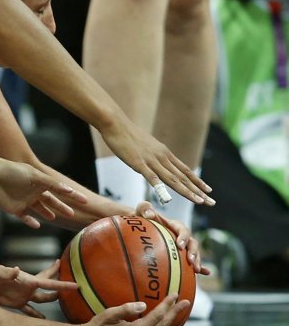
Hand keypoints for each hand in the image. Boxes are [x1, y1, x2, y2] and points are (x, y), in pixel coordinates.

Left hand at [0, 158, 86, 227]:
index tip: (86, 201)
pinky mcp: (14, 209)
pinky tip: (37, 225)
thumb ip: (51, 184)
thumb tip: (69, 190)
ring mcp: (24, 200)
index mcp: (40, 182)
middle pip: (51, 202)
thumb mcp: (33, 175)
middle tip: (73, 214)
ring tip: (55, 217)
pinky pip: (25, 218)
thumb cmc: (12, 170)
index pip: (60, 190)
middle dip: (62, 207)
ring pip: (39, 210)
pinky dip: (31, 222)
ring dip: (47, 213)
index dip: (73, 196)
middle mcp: (33, 192)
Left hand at [0, 259, 76, 318]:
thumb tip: (15, 269)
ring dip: (51, 301)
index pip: (48, 282)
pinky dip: (36, 316)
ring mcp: (23, 295)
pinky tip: (43, 321)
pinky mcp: (16, 303)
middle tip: (75, 285)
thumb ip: (7, 273)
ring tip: (63, 303)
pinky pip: (29, 311)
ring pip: (42, 299)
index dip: (63, 284)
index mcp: (27, 280)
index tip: (77, 284)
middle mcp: (28, 287)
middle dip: (61, 286)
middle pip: (48, 287)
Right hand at [81, 294, 188, 325]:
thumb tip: (142, 304)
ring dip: (171, 319)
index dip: (168, 305)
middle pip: (165, 324)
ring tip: (177, 310)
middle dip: (175, 312)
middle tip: (185, 302)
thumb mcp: (107, 316)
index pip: (158, 315)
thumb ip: (125, 310)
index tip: (176, 295)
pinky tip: (164, 322)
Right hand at [98, 118, 213, 206]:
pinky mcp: (138, 162)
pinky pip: (151, 177)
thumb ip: (151, 156)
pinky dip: (160, 188)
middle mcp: (161, 157)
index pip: (184, 170)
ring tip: (200, 201)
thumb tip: (153, 164)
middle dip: (198, 190)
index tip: (208, 190)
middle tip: (211, 202)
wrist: (115, 123)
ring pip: (172, 179)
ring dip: (187, 191)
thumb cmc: (126, 134)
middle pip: (183, 177)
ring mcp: (151, 160)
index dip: (197, 181)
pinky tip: (167, 198)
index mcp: (163, 153)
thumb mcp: (144, 145)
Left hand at [134, 202, 208, 274]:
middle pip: (192, 242)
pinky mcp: (183, 254)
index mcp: (174, 225)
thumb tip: (150, 214)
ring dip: (197, 260)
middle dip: (193, 251)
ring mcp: (184, 246)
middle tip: (190, 260)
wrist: (143, 228)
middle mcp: (182, 235)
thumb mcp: (142, 211)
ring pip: (194, 252)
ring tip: (196, 269)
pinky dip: (201, 266)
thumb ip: (144, 208)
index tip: (180, 245)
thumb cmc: (143, 218)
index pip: (183, 230)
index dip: (183, 237)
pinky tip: (206, 273)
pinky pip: (193, 261)